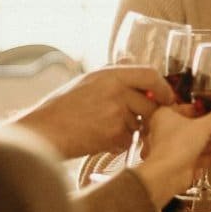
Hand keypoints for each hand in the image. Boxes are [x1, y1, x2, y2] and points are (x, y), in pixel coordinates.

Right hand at [13, 66, 174, 158]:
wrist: (44, 131)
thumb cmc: (61, 108)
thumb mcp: (86, 81)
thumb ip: (113, 76)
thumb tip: (133, 67)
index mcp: (109, 75)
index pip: (150, 74)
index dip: (163, 87)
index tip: (166, 97)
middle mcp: (116, 91)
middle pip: (150, 104)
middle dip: (146, 116)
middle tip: (135, 121)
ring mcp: (116, 113)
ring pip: (138, 124)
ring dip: (128, 130)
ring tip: (103, 128)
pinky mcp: (113, 134)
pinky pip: (128, 141)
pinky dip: (117, 144)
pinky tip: (99, 139)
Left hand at [132, 95, 210, 205]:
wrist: (165, 177)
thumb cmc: (173, 148)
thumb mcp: (204, 126)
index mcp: (166, 115)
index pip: (191, 107)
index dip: (208, 108)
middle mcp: (169, 131)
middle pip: (198, 125)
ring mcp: (176, 147)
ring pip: (201, 142)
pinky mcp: (182, 162)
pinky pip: (201, 156)